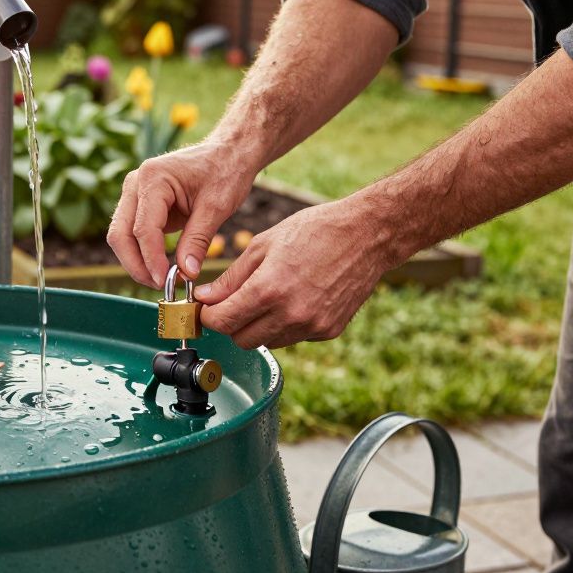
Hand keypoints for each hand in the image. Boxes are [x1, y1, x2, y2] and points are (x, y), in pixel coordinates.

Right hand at [107, 142, 259, 287]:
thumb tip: (186, 274)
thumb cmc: (225, 171)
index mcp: (153, 178)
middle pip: (120, 234)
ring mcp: (134, 194)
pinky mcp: (140, 205)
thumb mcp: (217, 206)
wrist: (227, 153)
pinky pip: (131, 234)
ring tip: (161, 280)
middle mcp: (135, 183)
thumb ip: (198, 240)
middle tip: (160, 286)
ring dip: (136, 262)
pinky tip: (160, 268)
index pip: (143, 228)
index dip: (152, 259)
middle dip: (137, 265)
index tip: (166, 281)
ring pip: (121, 236)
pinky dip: (142, 253)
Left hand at [196, 198, 396, 347]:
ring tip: (267, 296)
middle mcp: (290, 314)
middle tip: (232, 303)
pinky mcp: (327, 331)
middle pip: (241, 339)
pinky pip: (293, 338)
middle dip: (231, 324)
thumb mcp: (264, 245)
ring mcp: (311, 326)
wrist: (367, 235)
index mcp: (269, 289)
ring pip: (267, 342)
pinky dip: (284, 325)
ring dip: (257, 326)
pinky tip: (293, 299)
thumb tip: (204, 297)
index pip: (222, 322)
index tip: (205, 308)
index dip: (207, 317)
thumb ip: (231, 278)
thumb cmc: (315, 230)